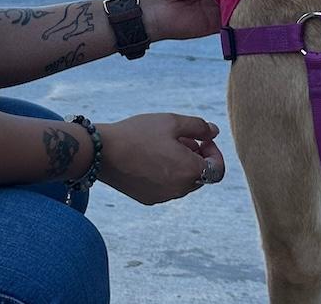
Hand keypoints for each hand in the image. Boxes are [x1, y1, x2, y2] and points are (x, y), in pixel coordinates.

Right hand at [97, 113, 225, 204]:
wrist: (102, 152)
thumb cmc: (138, 133)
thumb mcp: (171, 121)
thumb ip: (199, 127)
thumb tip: (214, 132)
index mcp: (190, 171)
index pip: (218, 169)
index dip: (214, 152)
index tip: (202, 139)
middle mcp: (180, 189)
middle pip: (201, 176)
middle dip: (197, 157)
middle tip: (181, 139)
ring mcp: (164, 197)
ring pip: (183, 182)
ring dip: (182, 166)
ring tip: (163, 146)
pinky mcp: (149, 199)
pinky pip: (167, 187)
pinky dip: (166, 175)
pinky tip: (150, 158)